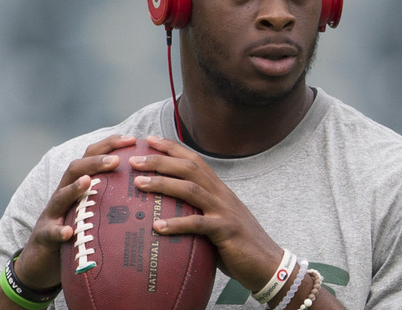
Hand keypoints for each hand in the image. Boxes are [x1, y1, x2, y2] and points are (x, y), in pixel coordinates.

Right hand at [14, 135, 137, 289]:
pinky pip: (51, 232)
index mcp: (77, 184)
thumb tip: (148, 186)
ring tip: (88, 182)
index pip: (91, 156)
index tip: (132, 139)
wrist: (42, 259)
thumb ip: (112, 195)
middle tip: (116, 160)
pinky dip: (59, 231)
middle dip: (95, 162)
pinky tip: (68, 232)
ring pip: (60, 196)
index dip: (109, 145)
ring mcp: (52, 214)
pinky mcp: (45, 236)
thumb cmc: (75, 229)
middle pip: (75, 169)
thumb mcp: (93, 208)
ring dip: (74, 188)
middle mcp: (63, 194)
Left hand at [130, 135, 282, 291]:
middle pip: (189, 168)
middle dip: (160, 160)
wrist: (267, 262)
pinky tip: (157, 227)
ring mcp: (224, 211)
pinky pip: (197, 225)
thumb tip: (166, 215)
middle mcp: (221, 194)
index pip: (193, 160)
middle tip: (134, 159)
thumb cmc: (237, 243)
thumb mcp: (216, 220)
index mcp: (218, 188)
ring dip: (163, 184)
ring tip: (139, 183)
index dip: (172, 148)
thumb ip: (197, 212)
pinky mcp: (225, 231)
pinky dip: (176, 224)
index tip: (150, 139)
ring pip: (191, 190)